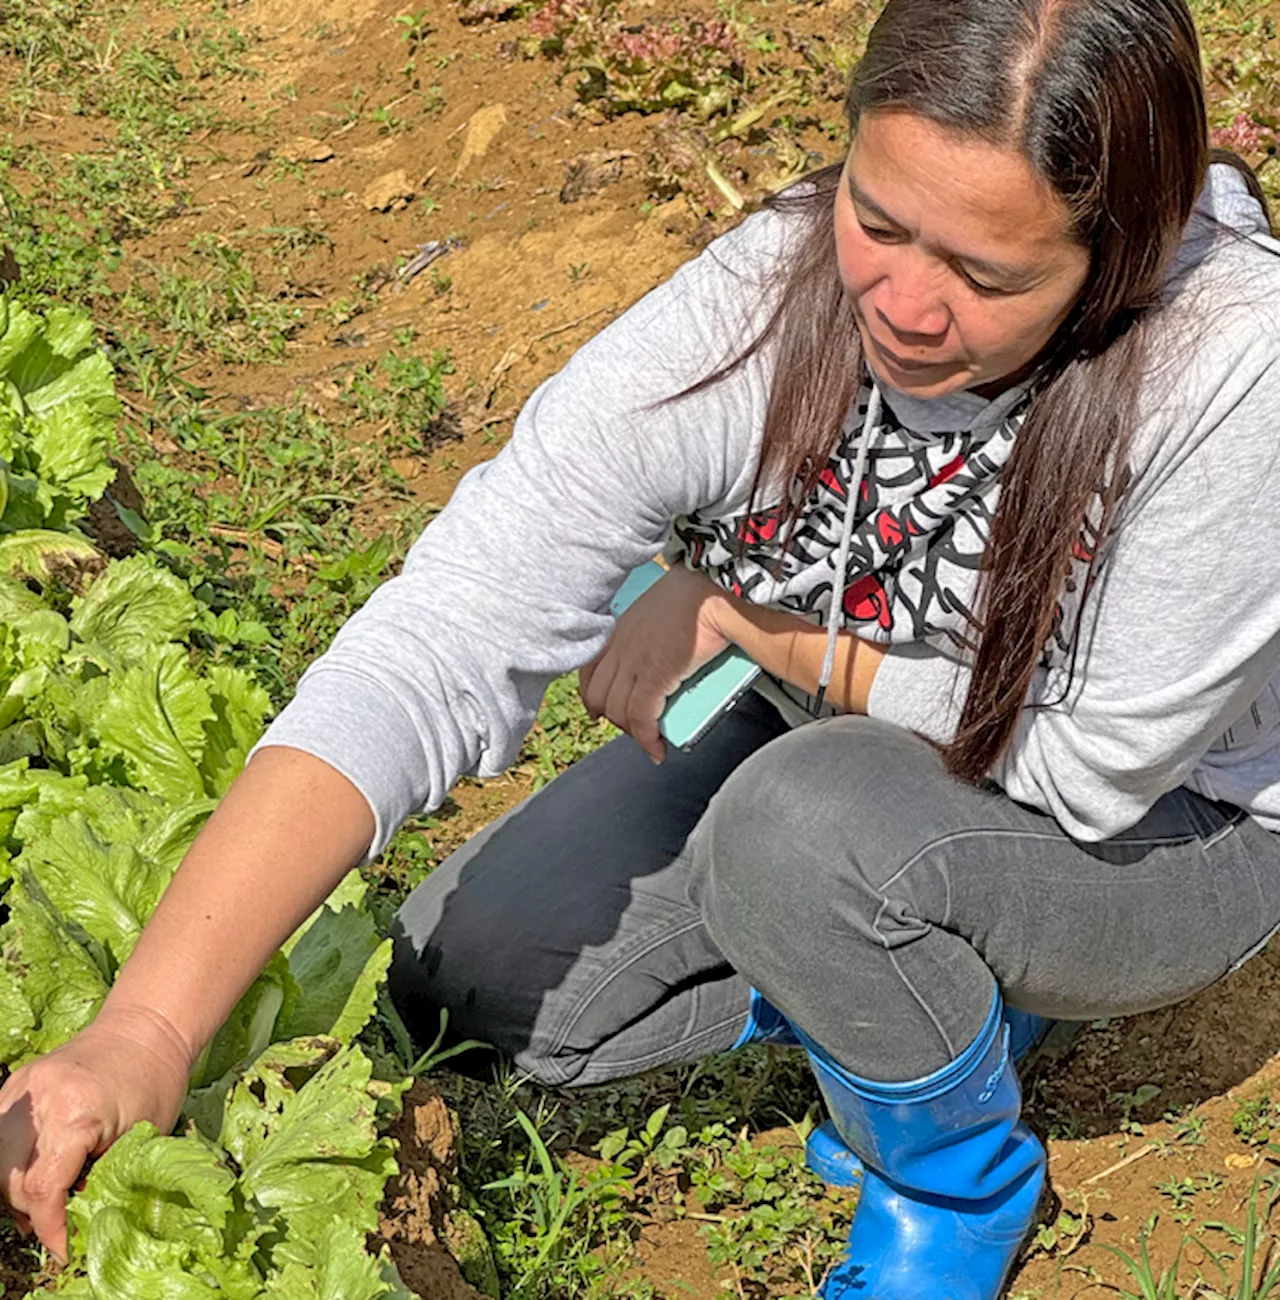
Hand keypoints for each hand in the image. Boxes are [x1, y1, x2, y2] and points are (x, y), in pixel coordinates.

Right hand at [0, 1004, 192, 1261]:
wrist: (147, 1027)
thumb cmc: (156, 1079)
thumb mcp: (144, 1135)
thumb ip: (108, 1177)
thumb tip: (82, 1218)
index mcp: (76, 1113)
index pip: (42, 1189)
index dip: (50, 1227)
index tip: (64, 1247)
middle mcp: (39, 1099)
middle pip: (9, 1179)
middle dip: (30, 1209)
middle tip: (58, 1220)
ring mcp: (22, 1088)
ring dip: (13, 1187)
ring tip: (44, 1198)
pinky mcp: (16, 1084)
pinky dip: (7, 1159)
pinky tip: (32, 1170)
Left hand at [581, 566, 731, 762]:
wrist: (714, 591)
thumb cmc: (700, 593)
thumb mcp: (664, 608)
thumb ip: (656, 627)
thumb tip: (669, 646)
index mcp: (621, 628)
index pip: (591, 668)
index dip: (592, 695)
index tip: (597, 710)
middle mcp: (620, 645)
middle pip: (599, 695)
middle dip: (612, 718)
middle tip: (634, 728)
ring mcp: (634, 660)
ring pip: (618, 710)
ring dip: (632, 732)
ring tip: (651, 739)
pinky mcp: (654, 675)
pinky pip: (642, 718)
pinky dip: (647, 739)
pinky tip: (656, 749)